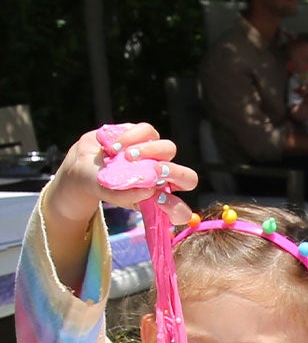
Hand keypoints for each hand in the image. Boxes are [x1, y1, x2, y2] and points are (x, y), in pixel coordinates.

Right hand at [44, 124, 196, 229]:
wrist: (83, 165)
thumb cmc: (100, 184)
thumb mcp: (110, 194)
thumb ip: (128, 196)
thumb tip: (150, 190)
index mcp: (159, 199)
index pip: (181, 211)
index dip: (177, 208)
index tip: (159, 200)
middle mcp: (163, 178)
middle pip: (188, 177)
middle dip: (174, 172)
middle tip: (153, 169)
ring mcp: (156, 155)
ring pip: (169, 149)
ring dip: (149, 151)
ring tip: (126, 157)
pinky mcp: (144, 135)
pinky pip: (148, 131)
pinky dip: (132, 137)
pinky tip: (115, 146)